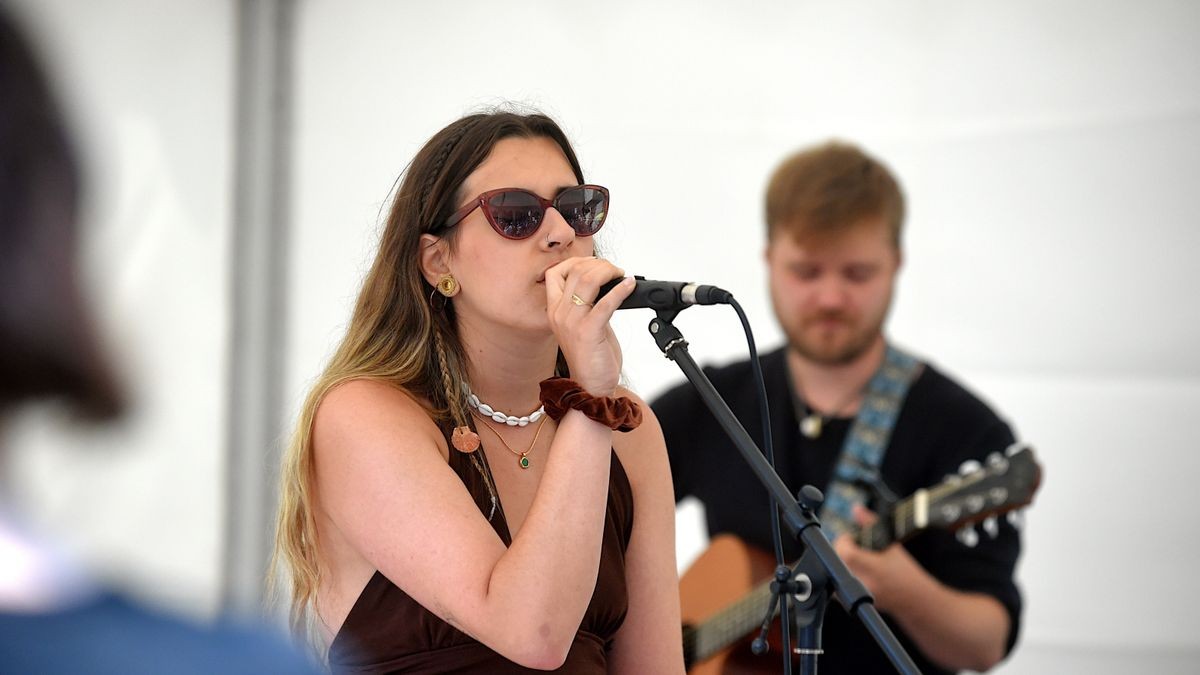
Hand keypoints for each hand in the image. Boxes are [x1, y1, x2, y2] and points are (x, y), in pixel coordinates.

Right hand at [542, 257, 635, 396]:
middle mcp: (559, 314)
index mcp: (554, 310)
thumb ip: (588, 303)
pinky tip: (630, 285)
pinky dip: (621, 289)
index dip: (575, 262)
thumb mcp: (582, 324)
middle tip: (614, 270)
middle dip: (599, 264)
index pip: (555, 273)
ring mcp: (572, 322)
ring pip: (588, 280)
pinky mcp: (589, 332)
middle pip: (575, 271)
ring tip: (621, 275)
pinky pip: (606, 302)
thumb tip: (606, 282)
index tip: (595, 263)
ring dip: (609, 272)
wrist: (592, 385)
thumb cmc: (590, 356)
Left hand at [833, 504, 928, 613]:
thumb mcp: (891, 543)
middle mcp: (863, 581)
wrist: (915, 599)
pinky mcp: (853, 602)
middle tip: (854, 546)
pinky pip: (838, 584)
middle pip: (837, 560)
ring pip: (835, 572)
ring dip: (841, 561)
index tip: (851, 537)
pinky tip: (858, 571)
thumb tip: (857, 509)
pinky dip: (843, 575)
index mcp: (872, 567)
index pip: (844, 551)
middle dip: (842, 549)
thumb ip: (870, 524)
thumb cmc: (905, 572)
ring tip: (857, 559)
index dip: (844, 540)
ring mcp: (858, 593)